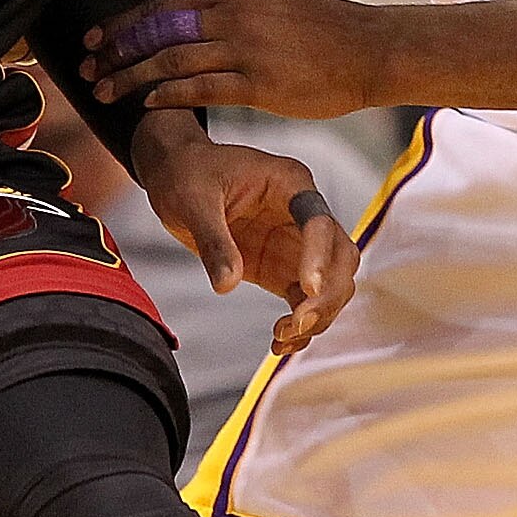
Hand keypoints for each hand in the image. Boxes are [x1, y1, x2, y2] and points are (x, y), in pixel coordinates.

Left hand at [84, 0, 384, 117]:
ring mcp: (245, 49)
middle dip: (117, 50)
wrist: (364, 49)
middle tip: (88, 67)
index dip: (123, 23)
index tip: (94, 38)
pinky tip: (149, 104)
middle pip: (158, 32)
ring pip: (172, 61)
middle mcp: (232, 15)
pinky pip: (203, 88)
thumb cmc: (316, 19)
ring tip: (105, 91)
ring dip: (132, 77)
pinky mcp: (259, 83)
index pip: (162, 4)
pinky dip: (172, 95)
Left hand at [127, 112, 355, 353]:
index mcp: (289, 183)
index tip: (308, 290)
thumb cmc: (187, 173)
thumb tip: (227, 284)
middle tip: (297, 323)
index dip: (320, 257)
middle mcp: (301, 213)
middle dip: (327, 294)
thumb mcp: (193, 200)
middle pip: (340, 256)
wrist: (176, 174)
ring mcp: (296, 242)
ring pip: (332, 283)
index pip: (318, 221)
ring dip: (318, 315)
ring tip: (283, 337)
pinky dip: (301, 324)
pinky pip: (305, 300)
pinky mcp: (283, 267)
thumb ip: (213, 240)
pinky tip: (281, 343)